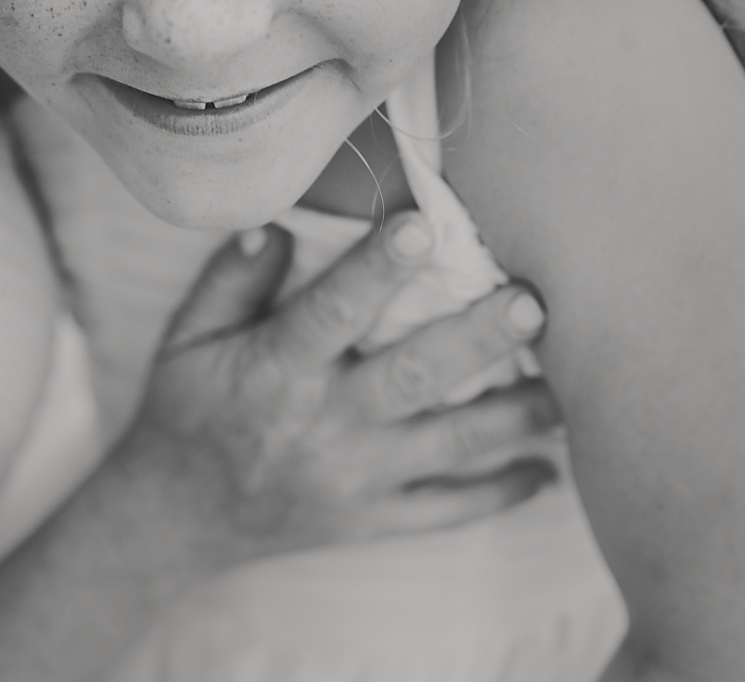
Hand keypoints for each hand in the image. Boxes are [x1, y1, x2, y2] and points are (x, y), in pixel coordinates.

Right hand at [112, 213, 558, 567]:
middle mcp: (322, 423)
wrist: (175, 520)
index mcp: (273, 369)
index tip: (422, 225)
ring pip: (448, 445)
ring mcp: (354, 478)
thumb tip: (278, 224)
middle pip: (411, 377)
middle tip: (532, 301)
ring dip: (514, 415)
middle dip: (476, 340)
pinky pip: (447, 513)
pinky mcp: (373, 520)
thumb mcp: (185, 338)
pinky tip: (548, 472)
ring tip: (569, 386)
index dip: (375, 269)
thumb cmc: (187, 411)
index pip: (330, 312)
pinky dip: (500, 495)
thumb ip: (230, 280)